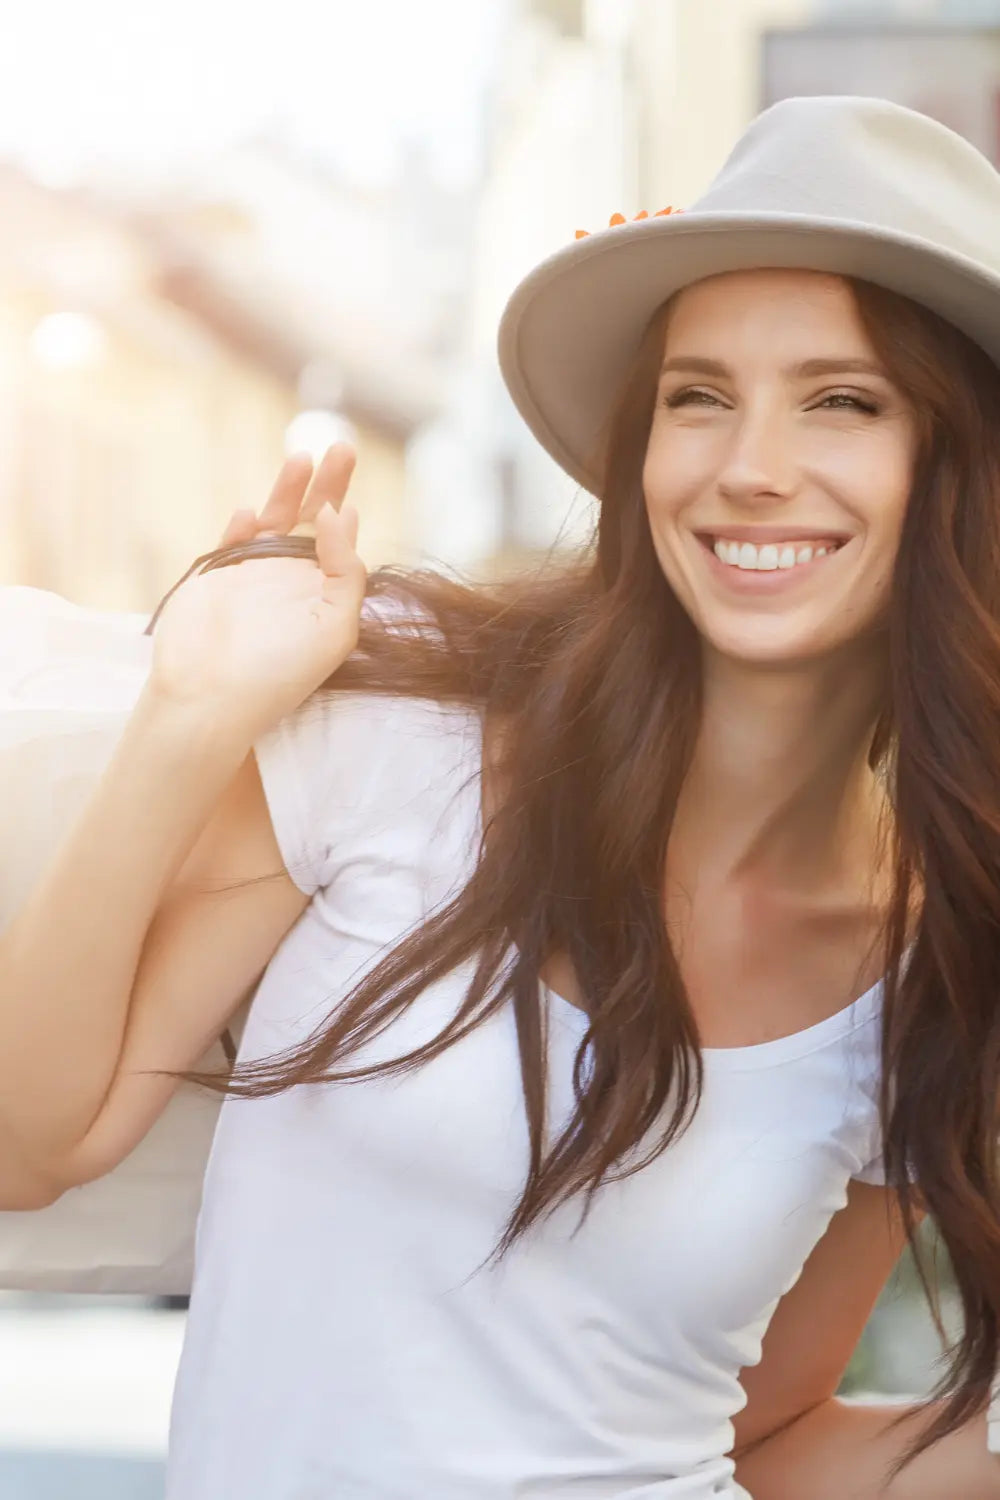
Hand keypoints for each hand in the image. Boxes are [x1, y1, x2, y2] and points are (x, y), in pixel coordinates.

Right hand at [147, 443, 365, 741]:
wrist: (209, 697)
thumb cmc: (278, 674)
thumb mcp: (334, 627)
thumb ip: (346, 571)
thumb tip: (343, 513)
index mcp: (323, 597)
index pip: (342, 548)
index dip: (347, 519)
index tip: (349, 500)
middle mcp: (291, 583)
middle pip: (313, 522)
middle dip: (328, 485)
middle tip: (343, 448)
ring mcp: (253, 577)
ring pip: (274, 521)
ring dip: (287, 490)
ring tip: (302, 458)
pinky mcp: (217, 576)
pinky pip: (233, 542)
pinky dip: (242, 526)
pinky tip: (249, 513)